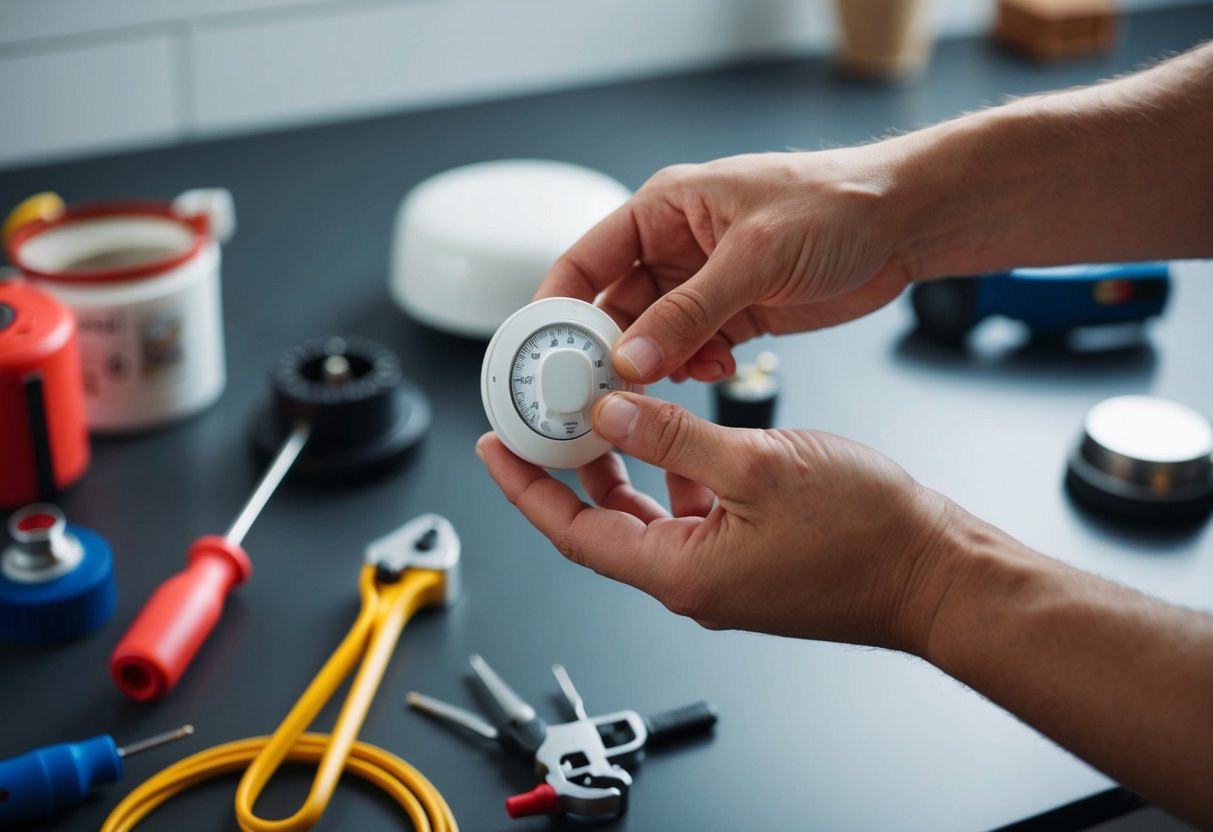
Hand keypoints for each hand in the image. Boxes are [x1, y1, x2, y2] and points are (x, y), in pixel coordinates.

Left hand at [477, 392, 959, 652]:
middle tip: (540, 420)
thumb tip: (610, 416)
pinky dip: (673, 471)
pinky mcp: (750, 555)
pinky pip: (691, 511)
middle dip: (565, 470)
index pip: (573, 531)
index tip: (495, 448)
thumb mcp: (760, 466)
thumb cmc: (869, 535)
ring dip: (620, 465)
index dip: (525, 489)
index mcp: (681, 573)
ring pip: (647, 513)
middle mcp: (693, 581)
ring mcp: (722, 571)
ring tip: (600, 412)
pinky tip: (676, 430)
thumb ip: (675, 439)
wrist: (938, 574)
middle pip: (602, 522)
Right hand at [536, 149, 914, 383]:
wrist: (906, 223)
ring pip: (652, 337)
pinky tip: (716, 370)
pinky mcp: (735, 314)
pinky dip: (695, 368)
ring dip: (656, 365)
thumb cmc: (838, 203)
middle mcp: (677, 246)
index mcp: (666, 209)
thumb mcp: (754, 257)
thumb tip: (630, 358)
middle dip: (608, 350)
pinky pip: (692, 351)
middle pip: (614, 307)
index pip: (587, 259)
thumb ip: (688, 313)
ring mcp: (705, 284)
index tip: (543, 350)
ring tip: (671, 381)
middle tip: (603, 390)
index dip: (558, 304)